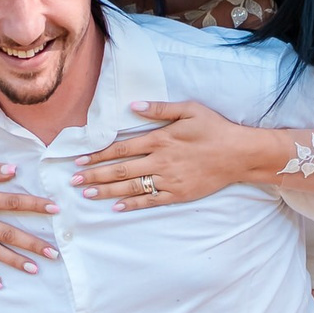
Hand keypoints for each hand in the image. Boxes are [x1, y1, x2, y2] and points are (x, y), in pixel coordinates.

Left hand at [70, 100, 291, 209]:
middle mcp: (160, 161)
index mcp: (160, 139)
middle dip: (95, 175)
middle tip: (74, 180)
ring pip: (131, 187)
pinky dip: (132, 205)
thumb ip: (160, 109)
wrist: (239, 154)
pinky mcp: (178, 194)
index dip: (98, 155)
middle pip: (120, 170)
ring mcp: (169, 180)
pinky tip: (116, 207)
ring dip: (107, 191)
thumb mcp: (189, 109)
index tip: (80, 160)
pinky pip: (151, 201)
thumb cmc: (215, 129)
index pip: (121, 149)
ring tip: (87, 194)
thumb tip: (133, 105)